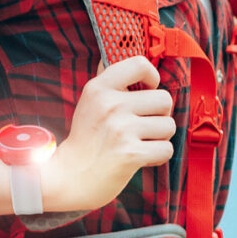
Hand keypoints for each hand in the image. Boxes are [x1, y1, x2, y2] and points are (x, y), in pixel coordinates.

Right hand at [42, 56, 174, 212]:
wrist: (67, 177)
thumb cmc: (86, 139)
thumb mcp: (89, 102)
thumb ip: (110, 81)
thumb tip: (128, 60)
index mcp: (99, 88)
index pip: (140, 64)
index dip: (152, 77)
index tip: (147, 90)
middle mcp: (111, 105)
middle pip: (164, 99)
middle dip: (159, 115)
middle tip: (141, 126)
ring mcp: (121, 129)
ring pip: (169, 125)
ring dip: (159, 137)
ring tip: (139, 142)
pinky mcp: (131, 154)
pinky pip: (167, 149)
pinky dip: (158, 156)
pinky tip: (139, 157)